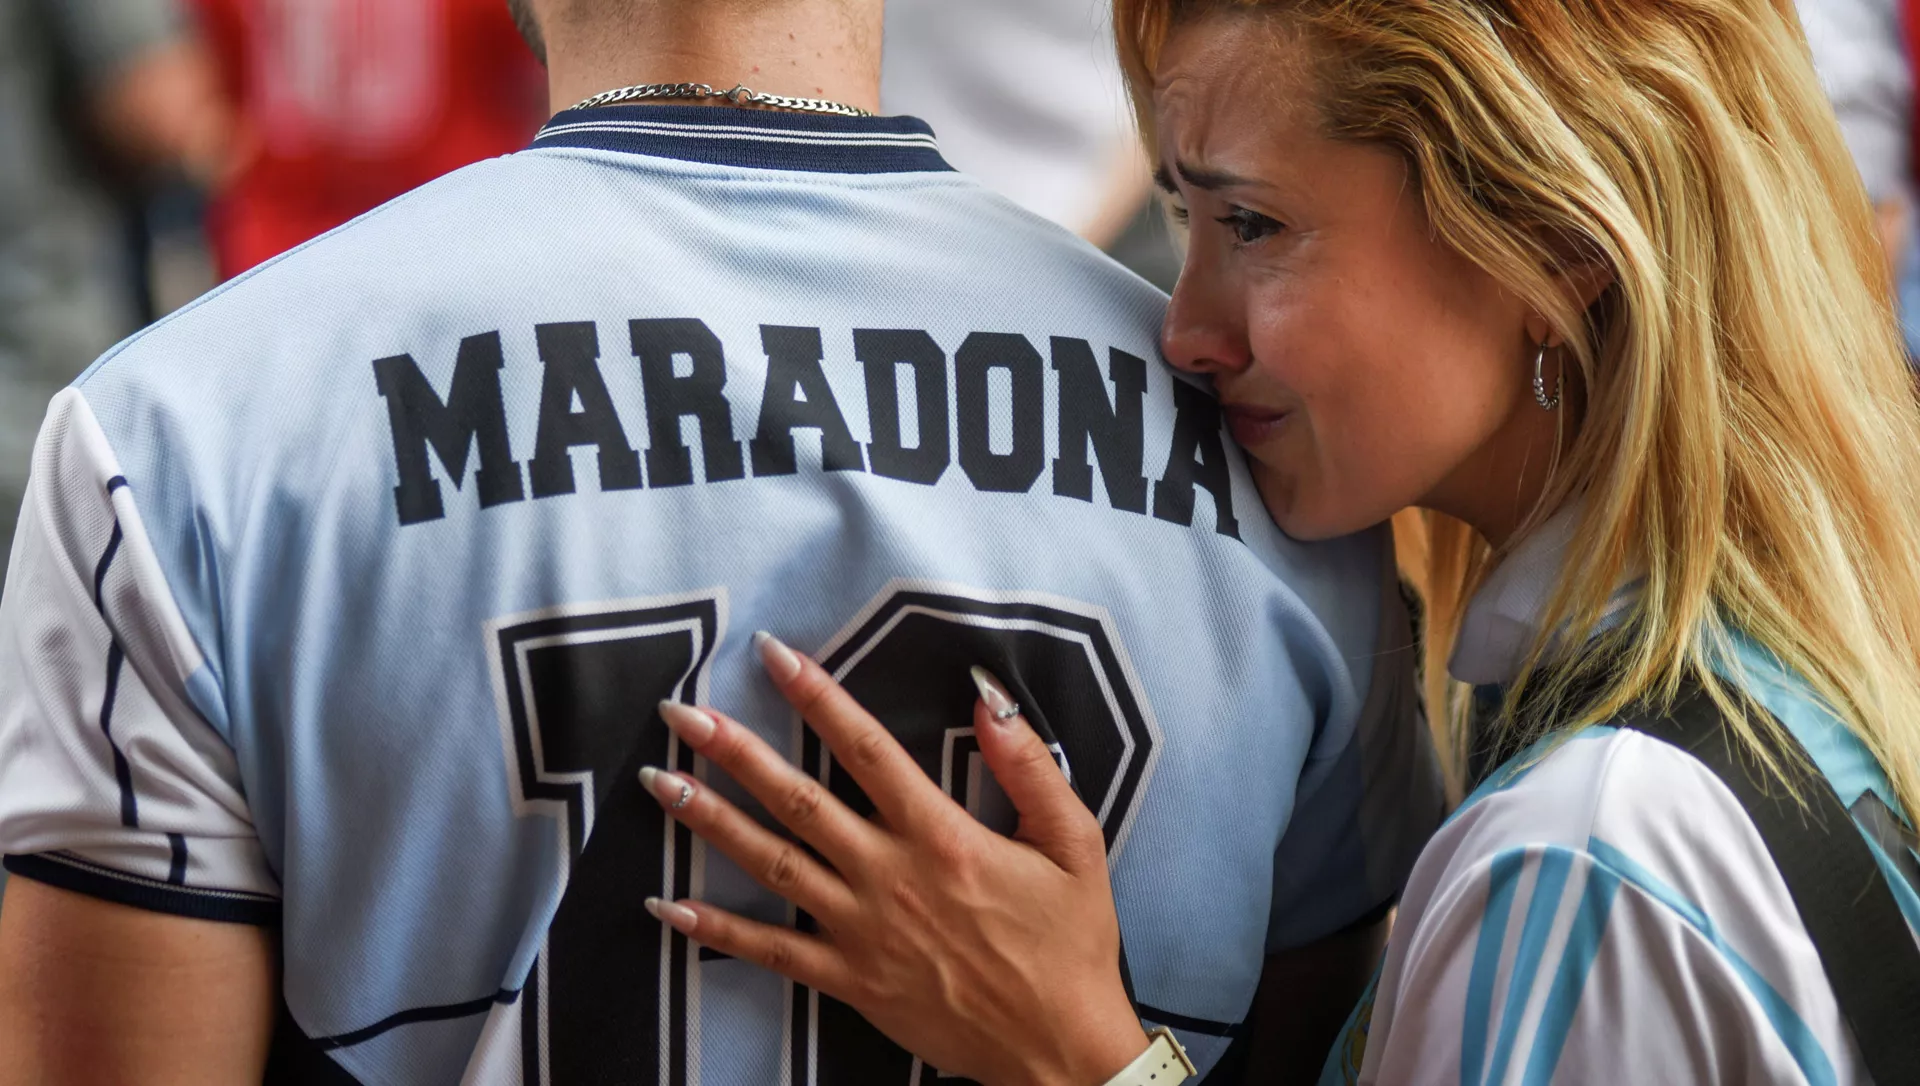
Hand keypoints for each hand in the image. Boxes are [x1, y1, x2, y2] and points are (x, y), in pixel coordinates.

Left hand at [635, 633, 1150, 1085]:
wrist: (1058, 1049)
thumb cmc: (1070, 945)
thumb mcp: (1073, 844)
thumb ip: (1028, 766)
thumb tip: (986, 698)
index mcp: (941, 837)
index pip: (867, 749)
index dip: (818, 697)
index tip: (773, 656)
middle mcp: (890, 877)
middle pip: (798, 799)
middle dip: (733, 751)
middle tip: (679, 714)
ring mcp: (862, 932)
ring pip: (771, 865)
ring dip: (710, 822)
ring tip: (659, 782)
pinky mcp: (849, 982)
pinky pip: (771, 952)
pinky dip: (717, 928)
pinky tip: (668, 904)